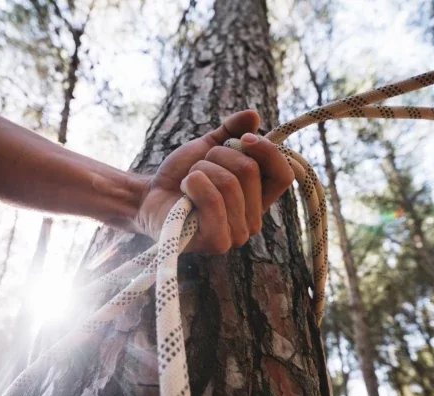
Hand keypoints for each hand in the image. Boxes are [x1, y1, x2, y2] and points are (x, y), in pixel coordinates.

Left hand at [135, 110, 294, 253]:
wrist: (150, 196)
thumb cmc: (183, 175)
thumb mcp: (208, 146)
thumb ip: (232, 131)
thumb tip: (253, 115)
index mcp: (259, 199)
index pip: (283, 174)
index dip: (267, 151)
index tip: (243, 139)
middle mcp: (253, 220)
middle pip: (250, 171)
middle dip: (217, 157)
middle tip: (199, 167)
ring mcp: (237, 234)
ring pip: (229, 183)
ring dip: (200, 171)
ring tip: (189, 181)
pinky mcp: (218, 242)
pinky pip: (214, 200)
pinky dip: (194, 185)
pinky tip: (184, 191)